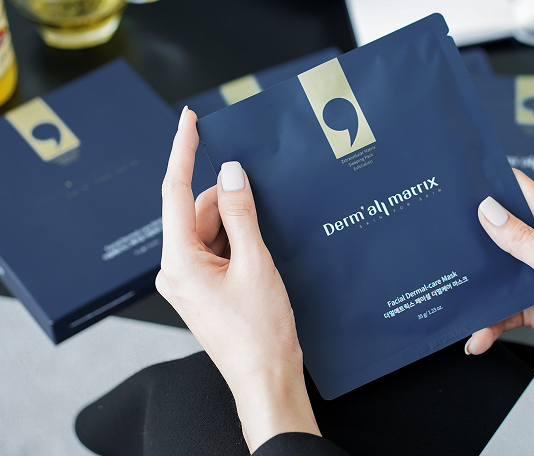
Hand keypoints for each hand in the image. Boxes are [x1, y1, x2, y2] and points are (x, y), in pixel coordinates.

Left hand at [156, 107, 319, 451]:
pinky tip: (257, 251)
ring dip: (235, 225)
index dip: (183, 152)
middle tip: (260, 200)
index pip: (176, 192)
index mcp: (180, 262)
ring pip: (209, 230)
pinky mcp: (203, 287)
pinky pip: (215, 249)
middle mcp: (176, 269)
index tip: (189, 122)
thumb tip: (230, 173)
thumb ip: (241, 212)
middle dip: (227, 200)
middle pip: (197, 212)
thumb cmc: (260, 332)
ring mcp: (189, 280)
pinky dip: (235, 240)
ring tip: (263, 246)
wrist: (266, 377)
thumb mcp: (255, 262)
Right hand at [471, 169, 533, 391]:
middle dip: (472, 237)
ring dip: (476, 290)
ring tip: (457, 298)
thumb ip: (523, 240)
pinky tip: (478, 336)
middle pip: (499, 234)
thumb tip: (489, 211)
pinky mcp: (532, 308)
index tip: (463, 180)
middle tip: (444, 238)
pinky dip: (486, 325)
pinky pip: (500, 313)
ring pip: (494, 277)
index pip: (521, 192)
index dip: (493, 181)